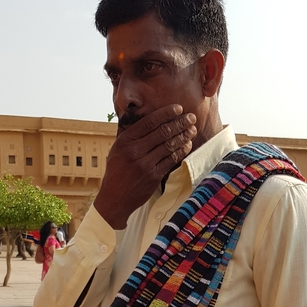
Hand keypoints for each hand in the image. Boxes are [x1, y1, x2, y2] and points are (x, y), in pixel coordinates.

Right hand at [94, 105, 196, 229]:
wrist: (114, 198)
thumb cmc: (117, 171)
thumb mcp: (117, 149)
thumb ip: (130, 134)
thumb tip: (142, 116)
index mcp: (126, 141)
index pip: (150, 121)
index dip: (166, 113)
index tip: (178, 108)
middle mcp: (135, 151)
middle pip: (163, 132)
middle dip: (180, 123)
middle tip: (191, 118)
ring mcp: (145, 165)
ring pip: (169, 145)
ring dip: (184, 136)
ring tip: (192, 130)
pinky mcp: (153, 177)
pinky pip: (171, 160)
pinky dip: (181, 151)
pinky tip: (187, 145)